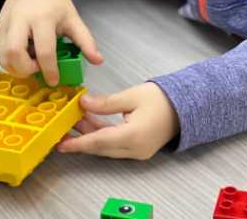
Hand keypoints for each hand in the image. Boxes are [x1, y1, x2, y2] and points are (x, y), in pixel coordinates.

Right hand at [0, 0, 102, 83]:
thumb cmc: (54, 1)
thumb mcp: (73, 18)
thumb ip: (85, 40)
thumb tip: (98, 60)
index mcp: (43, 17)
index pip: (44, 50)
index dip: (49, 70)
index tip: (54, 80)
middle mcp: (21, 20)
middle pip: (14, 53)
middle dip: (24, 70)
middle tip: (37, 69)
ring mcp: (6, 23)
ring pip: (2, 55)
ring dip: (15, 68)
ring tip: (30, 64)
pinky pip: (0, 50)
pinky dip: (10, 59)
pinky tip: (23, 55)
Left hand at [57, 82, 179, 159]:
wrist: (185, 105)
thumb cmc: (161, 98)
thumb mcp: (131, 95)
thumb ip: (106, 102)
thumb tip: (83, 103)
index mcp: (133, 136)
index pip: (100, 142)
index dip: (79, 143)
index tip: (62, 144)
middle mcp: (135, 149)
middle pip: (101, 147)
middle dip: (82, 138)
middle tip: (63, 128)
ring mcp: (137, 151)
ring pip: (107, 147)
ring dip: (91, 135)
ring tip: (75, 121)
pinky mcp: (138, 148)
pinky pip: (115, 145)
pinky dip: (103, 135)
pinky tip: (92, 123)